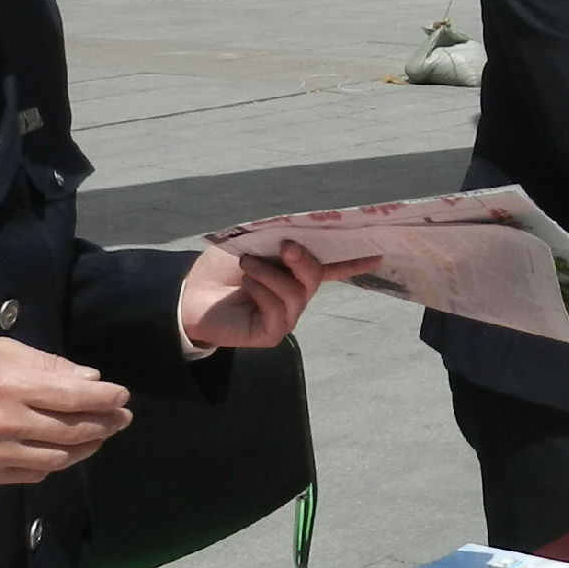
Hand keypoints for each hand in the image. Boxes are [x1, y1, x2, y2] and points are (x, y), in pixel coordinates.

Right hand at [0, 336, 129, 482]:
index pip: (74, 396)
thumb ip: (47, 364)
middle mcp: (8, 422)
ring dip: (87, 446)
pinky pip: (34, 473)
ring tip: (101, 435)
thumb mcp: (0, 349)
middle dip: (105, 422)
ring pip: (59, 457)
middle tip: (122, 417)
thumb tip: (88, 378)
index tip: (122, 395)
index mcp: (12, 384)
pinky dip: (57, 463)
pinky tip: (67, 452)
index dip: (104, 397)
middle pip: (72, 429)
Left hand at [181, 238, 380, 350]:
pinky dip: (262, 290)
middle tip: (286, 246)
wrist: (190, 294)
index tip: (379, 253)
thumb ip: (274, 238)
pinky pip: (279, 310)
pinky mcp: (273, 333)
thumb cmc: (220, 268)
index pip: (331, 267)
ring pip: (296, 293)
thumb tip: (296, 233)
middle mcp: (295, 295)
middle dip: (304, 260)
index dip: (355, 261)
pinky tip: (245, 285)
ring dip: (270, 273)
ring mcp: (286, 316)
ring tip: (246, 265)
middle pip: (315, 276)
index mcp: (294, 272)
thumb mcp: (250, 244)